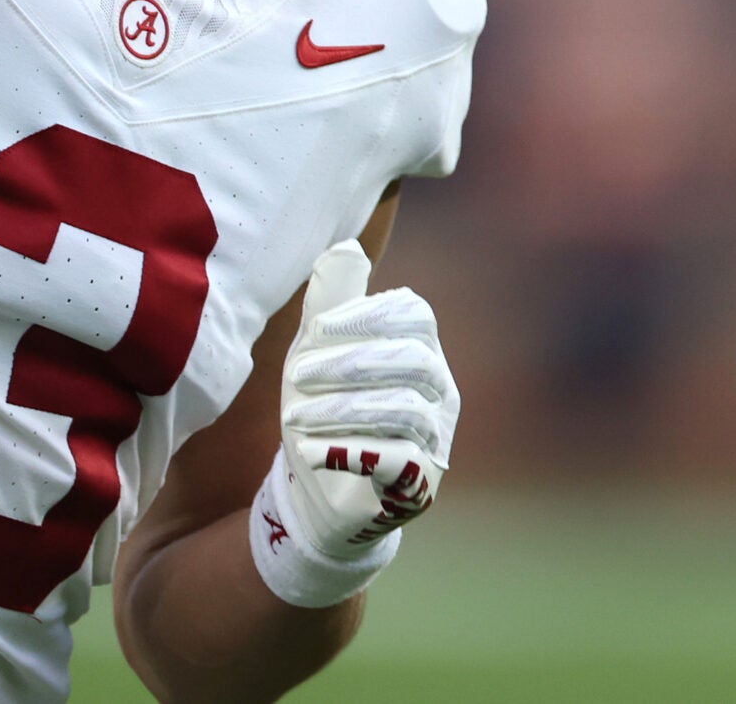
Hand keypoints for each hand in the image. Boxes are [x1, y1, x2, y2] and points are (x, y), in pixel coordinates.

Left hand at [277, 238, 456, 555]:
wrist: (315, 488)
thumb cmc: (321, 407)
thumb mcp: (314, 351)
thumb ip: (330, 301)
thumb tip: (347, 246)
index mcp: (420, 348)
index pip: (415, 315)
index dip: (365, 316)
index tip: (315, 329)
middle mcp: (440, 391)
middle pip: (412, 361)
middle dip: (348, 364)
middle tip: (296, 377)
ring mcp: (436, 439)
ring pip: (405, 410)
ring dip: (341, 410)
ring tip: (294, 418)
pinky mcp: (419, 484)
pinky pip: (398, 459)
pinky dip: (349, 450)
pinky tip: (311, 450)